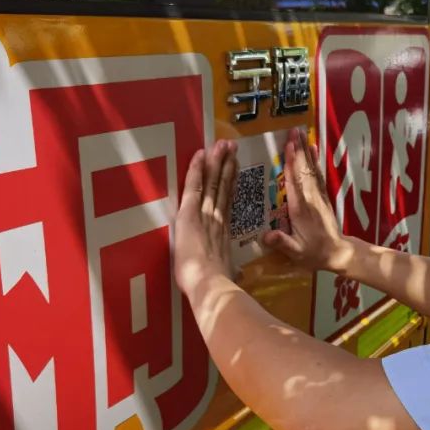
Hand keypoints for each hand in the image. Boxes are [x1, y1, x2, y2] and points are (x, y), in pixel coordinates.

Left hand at [174, 140, 238, 301]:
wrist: (211, 285)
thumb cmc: (219, 285)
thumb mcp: (227, 276)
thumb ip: (232, 271)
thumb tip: (239, 276)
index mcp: (223, 233)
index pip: (226, 203)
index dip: (231, 184)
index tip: (235, 168)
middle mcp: (216, 219)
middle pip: (222, 187)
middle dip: (227, 166)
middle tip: (231, 146)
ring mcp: (205, 215)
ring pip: (212, 182)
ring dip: (217, 162)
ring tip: (223, 144)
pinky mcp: (190, 214)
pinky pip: (193, 186)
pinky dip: (197, 169)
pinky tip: (200, 153)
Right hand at [262, 129, 354, 272]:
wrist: (337, 253)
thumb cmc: (313, 253)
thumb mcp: (296, 252)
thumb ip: (282, 243)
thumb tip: (266, 236)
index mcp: (300, 209)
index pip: (294, 182)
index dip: (290, 164)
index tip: (287, 146)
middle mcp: (310, 198)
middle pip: (303, 170)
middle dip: (298, 150)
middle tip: (293, 130)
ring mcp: (318, 195)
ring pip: (311, 169)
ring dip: (306, 150)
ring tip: (301, 132)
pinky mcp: (323, 196)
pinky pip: (317, 174)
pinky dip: (315, 160)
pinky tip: (313, 148)